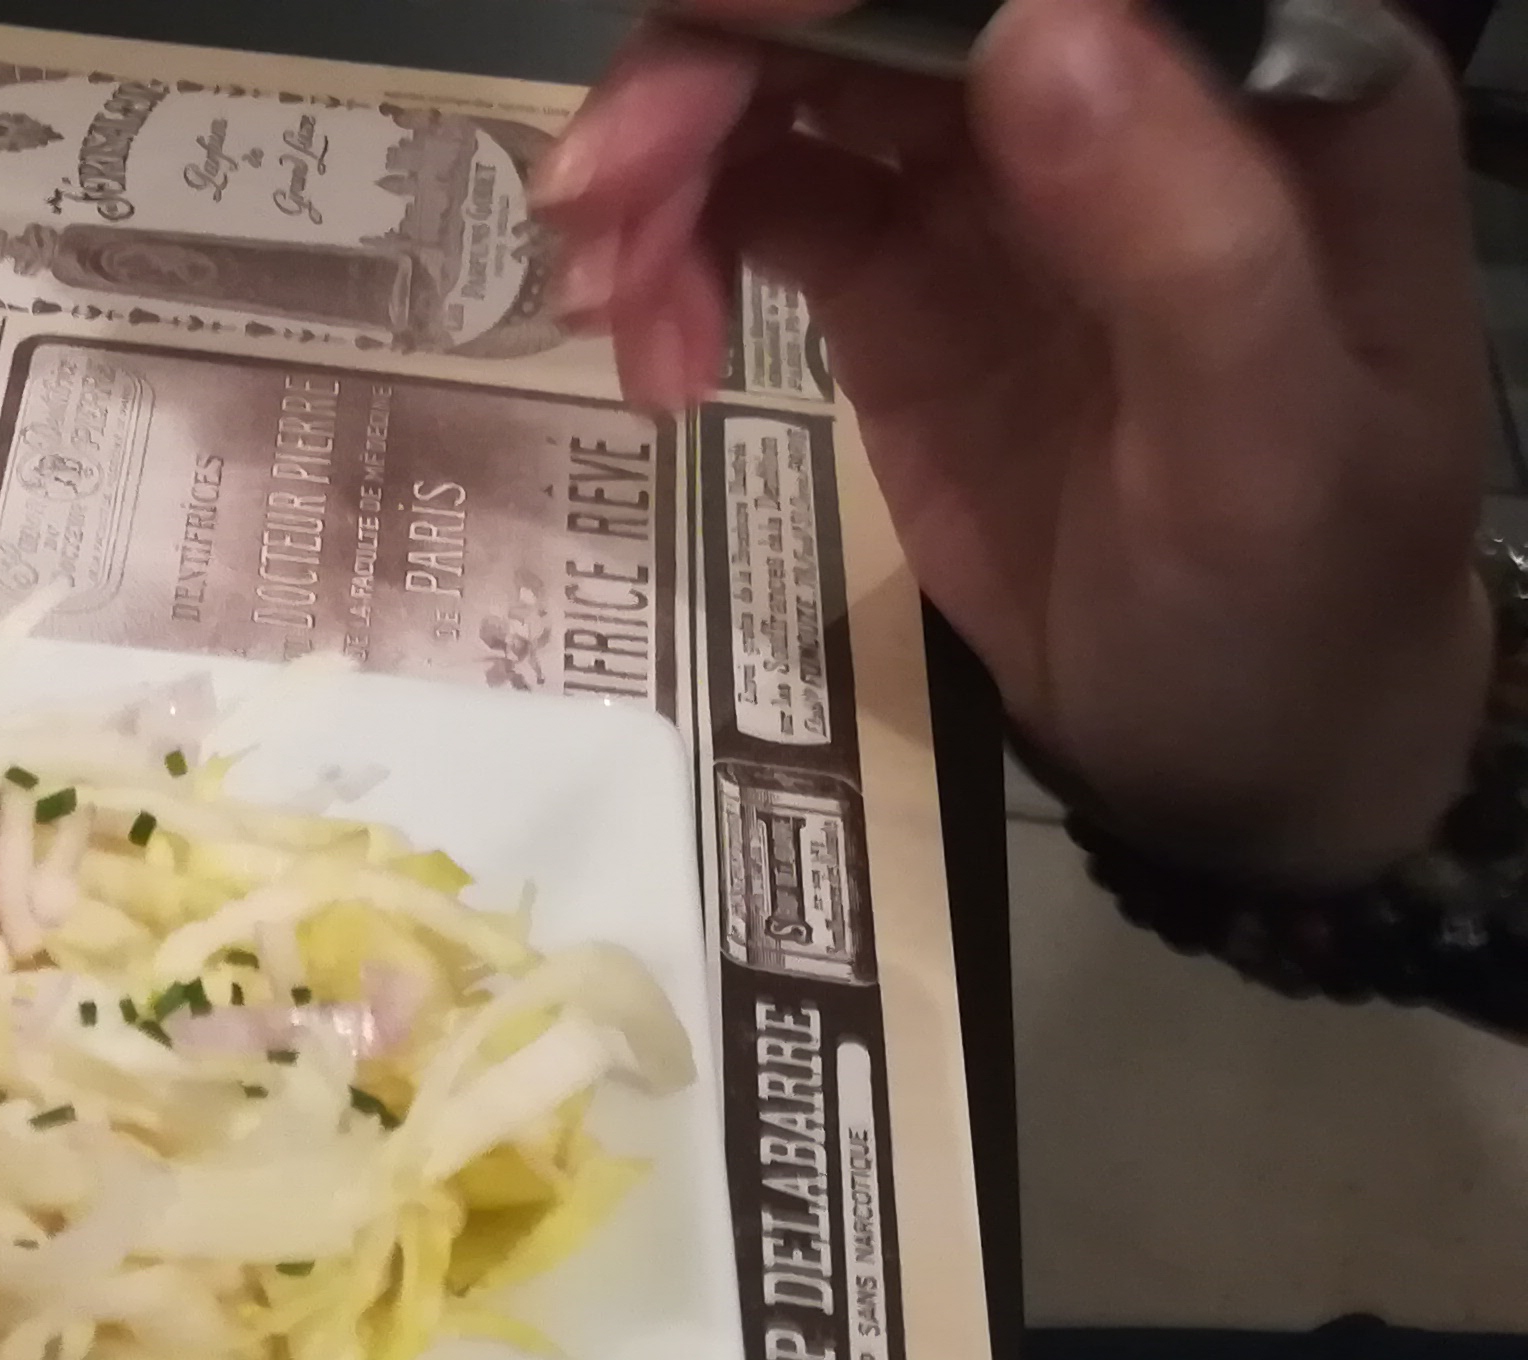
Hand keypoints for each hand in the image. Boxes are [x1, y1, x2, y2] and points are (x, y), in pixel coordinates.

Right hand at [537, 0, 1493, 885]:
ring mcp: (990, 170)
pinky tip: (650, 359)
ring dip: (661, 165)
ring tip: (602, 308)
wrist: (1239, 748)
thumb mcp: (1272, 444)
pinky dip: (666, 256)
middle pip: (867, 6)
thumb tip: (1040, 29)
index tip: (713, 29)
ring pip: (782, 81)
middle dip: (707, 70)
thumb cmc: (1303, 597)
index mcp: (1250, 74)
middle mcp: (1113, 82)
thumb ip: (1180, 238)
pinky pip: (747, 199)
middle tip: (593, 202)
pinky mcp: (894, 266)